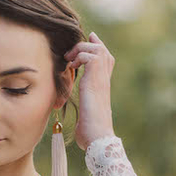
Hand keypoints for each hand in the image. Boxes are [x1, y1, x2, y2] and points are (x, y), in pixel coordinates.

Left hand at [64, 32, 115, 150]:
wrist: (97, 136)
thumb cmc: (91, 132)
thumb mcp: (87, 118)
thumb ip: (85, 114)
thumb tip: (81, 126)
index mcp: (103, 86)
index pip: (105, 59)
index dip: (97, 47)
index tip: (89, 39)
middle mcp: (104, 80)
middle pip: (102, 49)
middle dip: (87, 44)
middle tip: (71, 53)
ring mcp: (101, 79)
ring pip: (96, 49)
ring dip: (80, 49)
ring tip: (69, 60)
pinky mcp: (95, 80)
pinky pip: (89, 56)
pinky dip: (78, 57)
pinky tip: (71, 68)